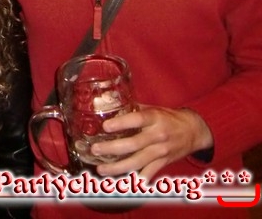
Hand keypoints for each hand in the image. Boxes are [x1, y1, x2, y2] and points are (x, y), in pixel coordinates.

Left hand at [91, 105, 213, 178]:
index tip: (105, 127)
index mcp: (154, 118)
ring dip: (118, 167)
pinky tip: (121, 182)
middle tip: (95, 150)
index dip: (121, 124)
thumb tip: (106, 105)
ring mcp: (161, 151)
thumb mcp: (152, 108)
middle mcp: (157, 136)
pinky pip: (148, 173)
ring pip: (138, 162)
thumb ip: (131, 109)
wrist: (193, 131)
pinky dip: (136, 179)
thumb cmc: (168, 117)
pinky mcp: (163, 163)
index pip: (137, 120)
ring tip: (101, 169)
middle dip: (112, 148)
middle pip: (133, 144)